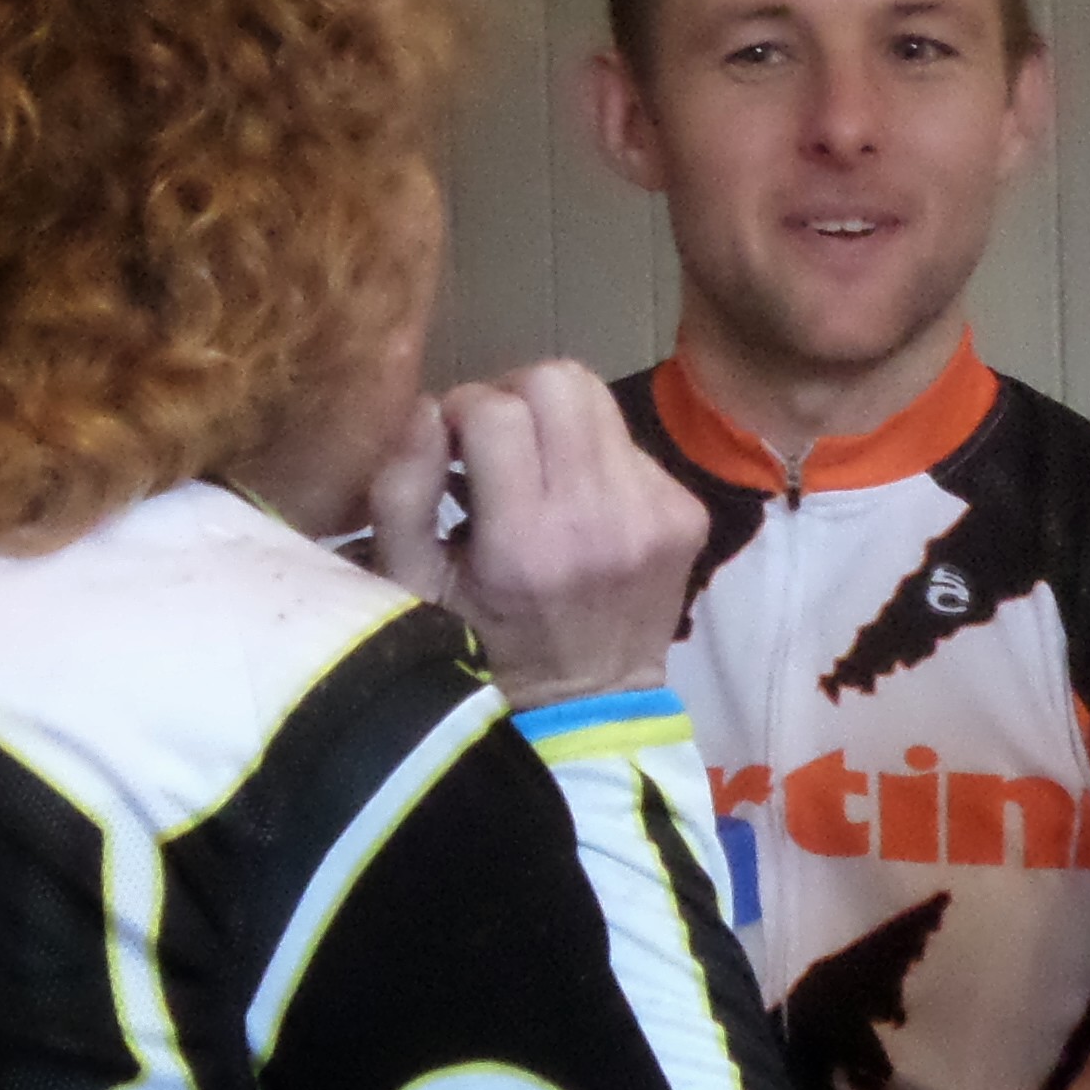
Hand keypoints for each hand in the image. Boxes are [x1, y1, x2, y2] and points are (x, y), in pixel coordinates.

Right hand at [377, 360, 705, 709]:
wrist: (587, 708)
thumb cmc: (481, 648)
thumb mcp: (411, 588)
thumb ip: (401, 491)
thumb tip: (427, 408)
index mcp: (526, 540)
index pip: (496, 410)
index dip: (463, 410)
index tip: (453, 445)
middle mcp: (601, 518)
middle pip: (559, 381)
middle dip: (513, 395)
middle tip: (493, 442)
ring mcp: (654, 514)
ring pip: (600, 402)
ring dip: (557, 423)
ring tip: (535, 474)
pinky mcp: (687, 515)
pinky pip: (630, 445)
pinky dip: (595, 461)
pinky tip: (578, 508)